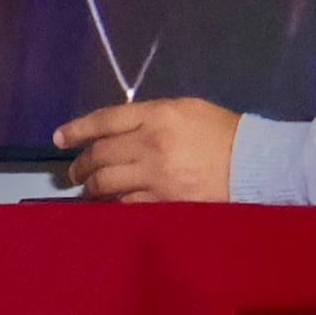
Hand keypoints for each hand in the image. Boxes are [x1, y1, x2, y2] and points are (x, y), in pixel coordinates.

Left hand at [51, 97, 239, 201]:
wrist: (256, 165)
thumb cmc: (222, 133)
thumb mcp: (187, 109)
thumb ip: (150, 116)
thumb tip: (118, 129)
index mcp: (158, 115)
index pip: (104, 120)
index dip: (76, 130)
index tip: (59, 139)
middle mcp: (151, 144)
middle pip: (100, 154)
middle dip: (81, 164)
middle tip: (74, 171)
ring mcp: (156, 176)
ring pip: (106, 182)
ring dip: (91, 186)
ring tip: (87, 188)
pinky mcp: (165, 203)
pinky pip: (126, 205)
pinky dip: (113, 205)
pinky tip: (109, 205)